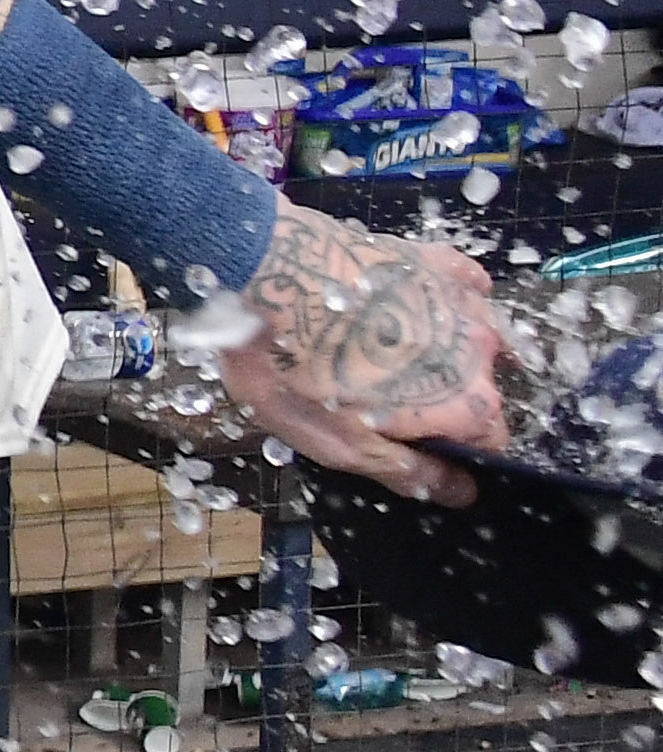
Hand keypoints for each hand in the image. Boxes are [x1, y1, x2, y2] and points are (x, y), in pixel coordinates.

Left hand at [211, 205, 509, 504]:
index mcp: (468, 403)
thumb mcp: (342, 444)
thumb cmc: (294, 370)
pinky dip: (452, 298)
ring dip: (446, 350)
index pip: (488, 442)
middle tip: (381, 392)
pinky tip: (419, 304)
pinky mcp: (434, 259)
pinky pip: (464, 284)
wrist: (262, 273)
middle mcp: (481, 351)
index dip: (451, 447)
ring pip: (473, 339)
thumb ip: (412, 471)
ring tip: (390, 350)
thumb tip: (465, 492)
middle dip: (442, 397)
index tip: (409, 439)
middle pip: (478, 388)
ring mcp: (462, 300)